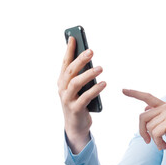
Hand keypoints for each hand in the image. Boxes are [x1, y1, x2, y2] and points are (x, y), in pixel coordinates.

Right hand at [57, 37, 105, 153]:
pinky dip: (94, 90)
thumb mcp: (78, 88)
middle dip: (80, 59)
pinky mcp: (75, 109)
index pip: (65, 63)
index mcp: (62, 81)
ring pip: (76, 83)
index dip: (69, 50)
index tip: (74, 38)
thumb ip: (81, 75)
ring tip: (100, 68)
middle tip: (91, 51)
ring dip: (88, 74)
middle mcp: (62, 89)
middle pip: (70, 71)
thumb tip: (89, 58)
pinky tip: (103, 83)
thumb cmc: (78, 103)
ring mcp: (67, 99)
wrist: (75, 126)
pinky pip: (85, 98)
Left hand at [123, 89, 165, 149]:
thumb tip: (145, 108)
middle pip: (142, 116)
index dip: (135, 93)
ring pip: (148, 127)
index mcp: (165, 106)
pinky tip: (164, 146)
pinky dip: (157, 142)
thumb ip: (156, 115)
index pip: (147, 97)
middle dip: (141, 131)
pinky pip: (154, 133)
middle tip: (147, 141)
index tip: (123, 90)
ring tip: (161, 143)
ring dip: (153, 139)